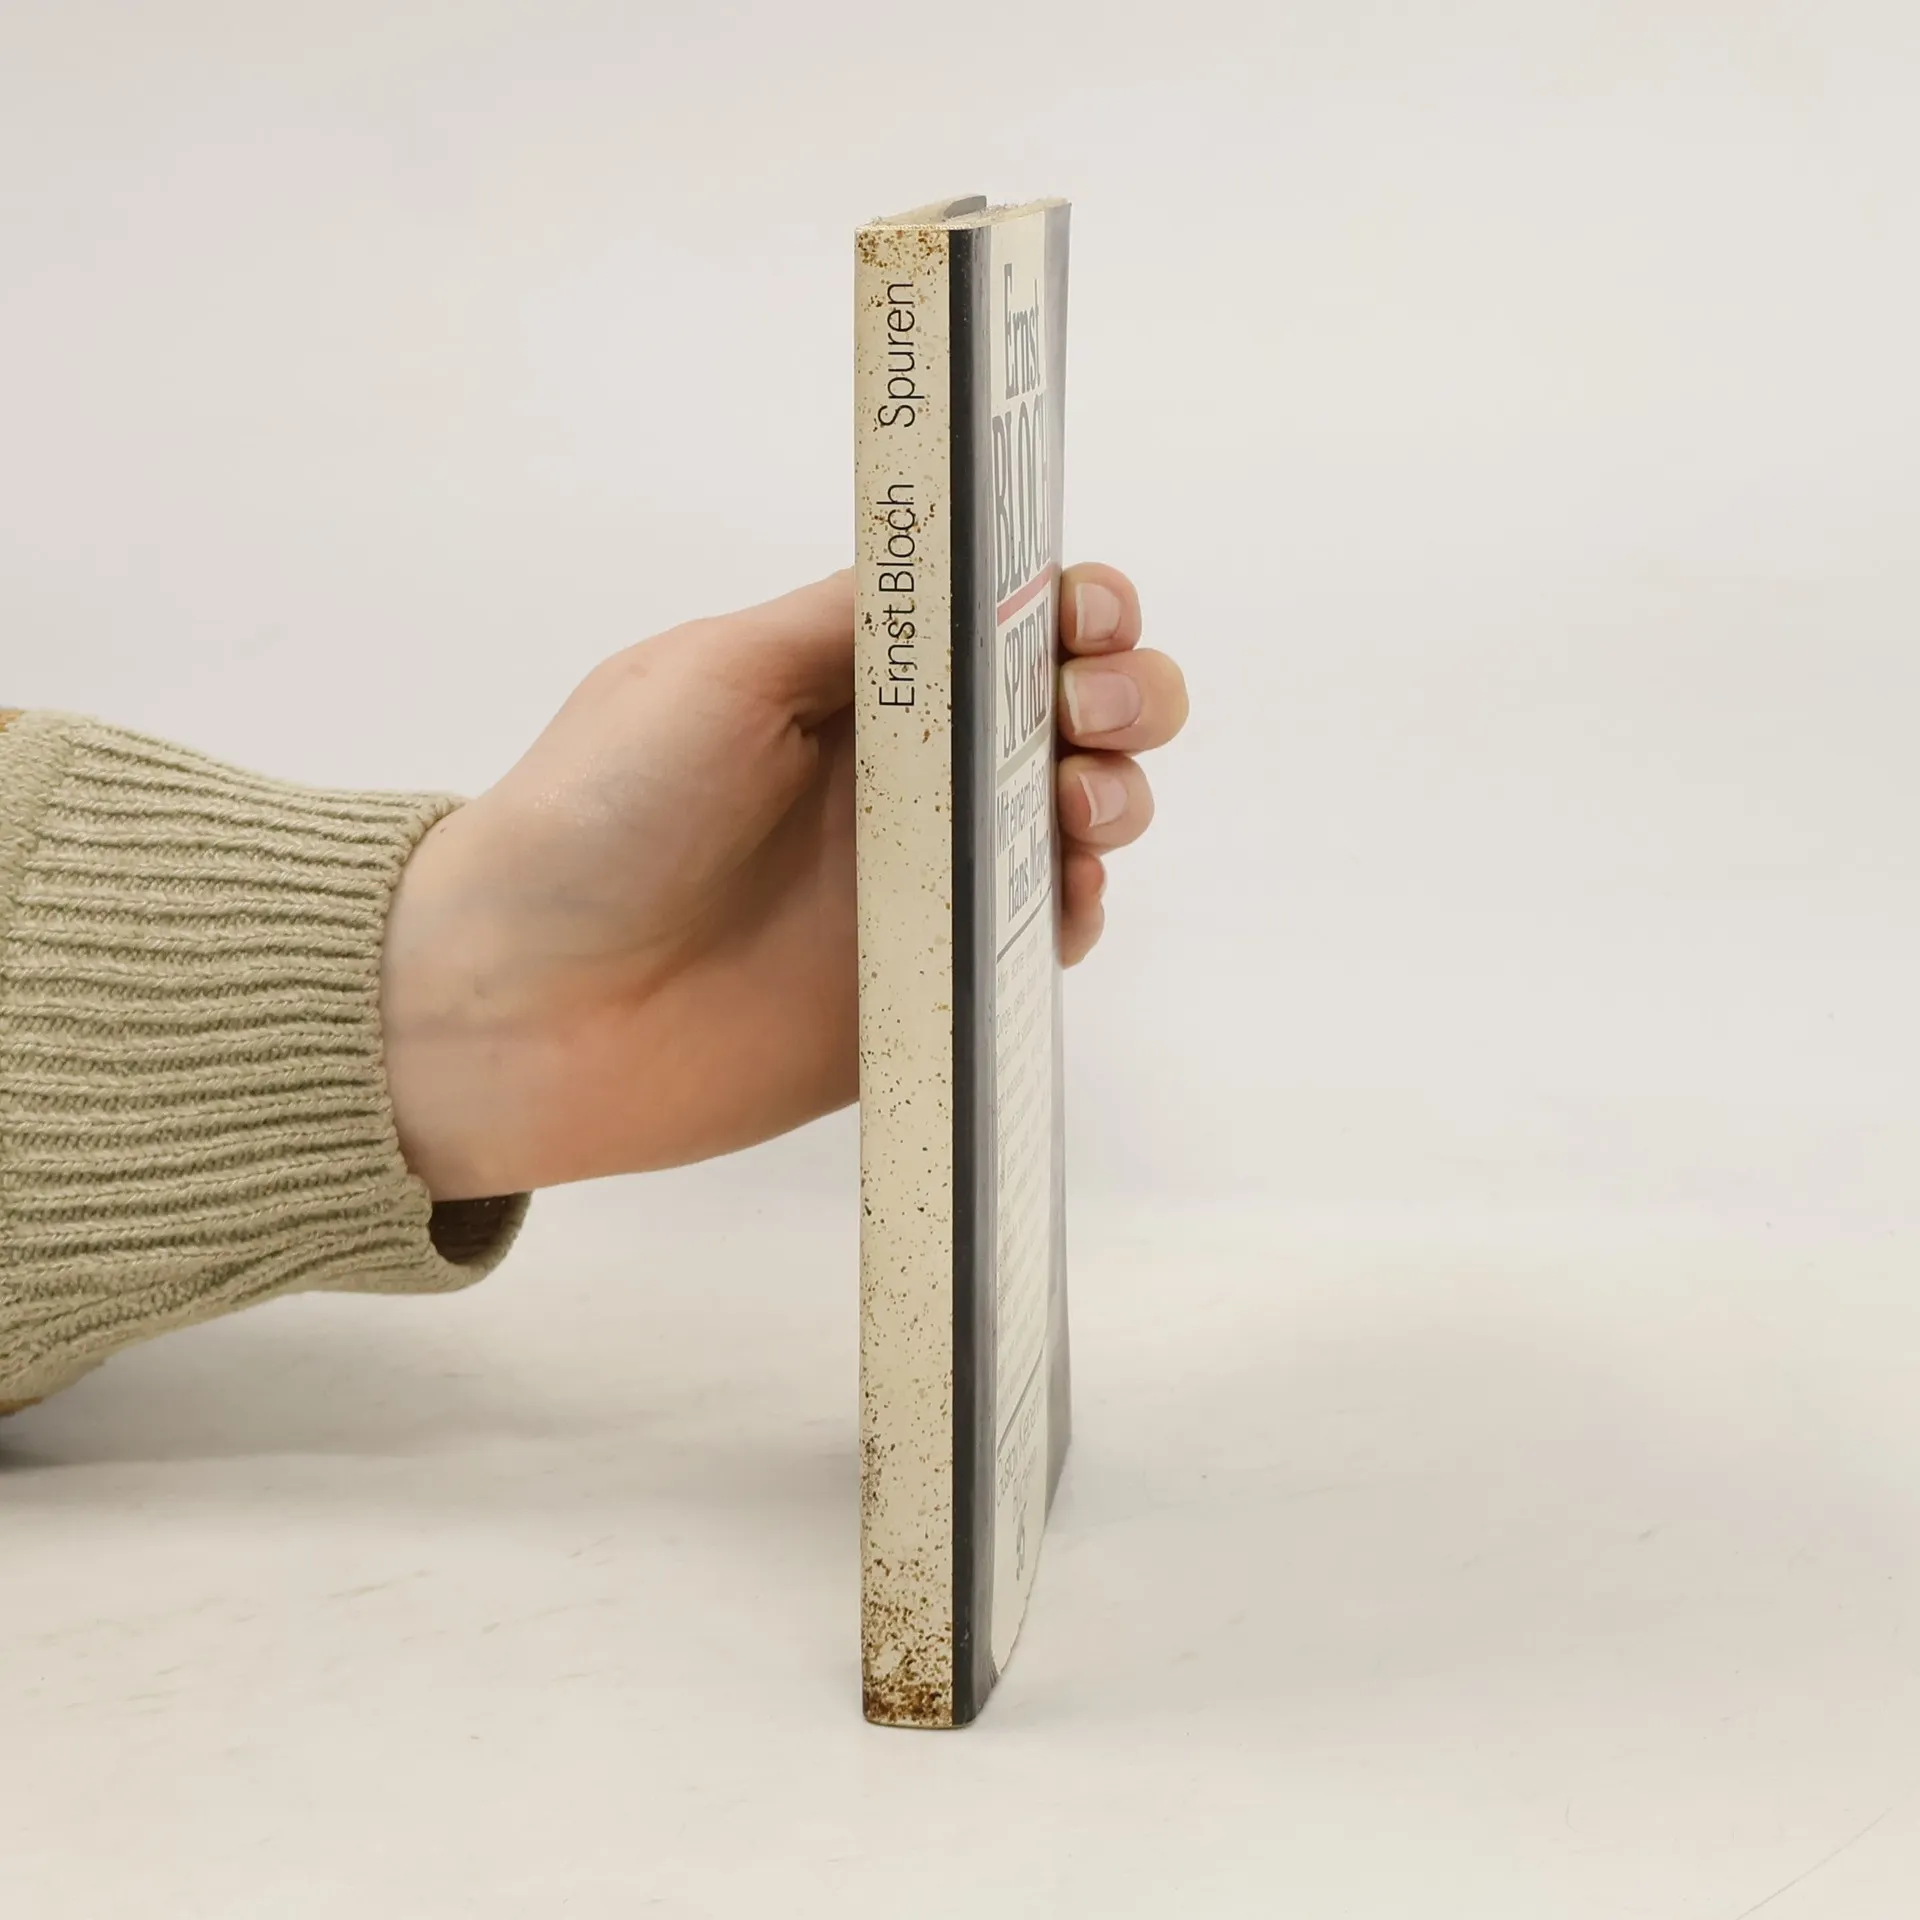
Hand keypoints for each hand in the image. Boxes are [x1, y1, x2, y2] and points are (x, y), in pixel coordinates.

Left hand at [379, 564, 1187, 1198]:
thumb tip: (963, 561)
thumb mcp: (712, 672)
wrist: (527, 1006)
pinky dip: (1077, 906)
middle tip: (1093, 713)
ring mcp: (923, 879)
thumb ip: (848, 619)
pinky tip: (1068, 891)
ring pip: (1074, 818)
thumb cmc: (596, 813)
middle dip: (1123, 692)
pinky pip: (1038, 934)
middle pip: (1063, 712)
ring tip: (1084, 804)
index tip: (1090, 616)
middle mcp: (902, 771)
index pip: (998, 619)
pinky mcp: (930, 981)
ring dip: (1116, 792)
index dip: (1070, 604)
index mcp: (852, 681)